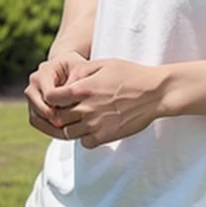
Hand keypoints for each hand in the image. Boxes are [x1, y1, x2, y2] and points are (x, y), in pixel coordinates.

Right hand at [24, 51, 90, 139]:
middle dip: (57, 119)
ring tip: (71, 131)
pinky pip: (37, 123)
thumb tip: (72, 98)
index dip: (62, 106)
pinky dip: (50, 130)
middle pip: (40, 108)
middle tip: (74, 126)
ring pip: (36, 118)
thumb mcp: (80, 69)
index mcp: (43, 72)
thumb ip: (77, 82)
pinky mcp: (33, 107)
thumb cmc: (76, 67)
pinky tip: (66, 132)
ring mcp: (31, 97)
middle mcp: (33, 84)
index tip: (78, 112)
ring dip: (52, 128)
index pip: (49, 95)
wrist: (67, 67)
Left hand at [42, 58, 166, 148]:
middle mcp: (85, 109)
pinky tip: (94, 126)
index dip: (53, 97)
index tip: (60, 95)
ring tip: (83, 116)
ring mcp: (94, 125)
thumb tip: (65, 84)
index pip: (51, 98)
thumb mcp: (102, 64)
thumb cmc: (129, 74)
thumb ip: (79, 72)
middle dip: (60, 112)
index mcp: (82, 89)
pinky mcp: (105, 137)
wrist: (154, 93)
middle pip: (58, 117)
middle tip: (71, 107)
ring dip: (72, 125)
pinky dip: (85, 137)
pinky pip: (84, 142)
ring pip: (68, 132)